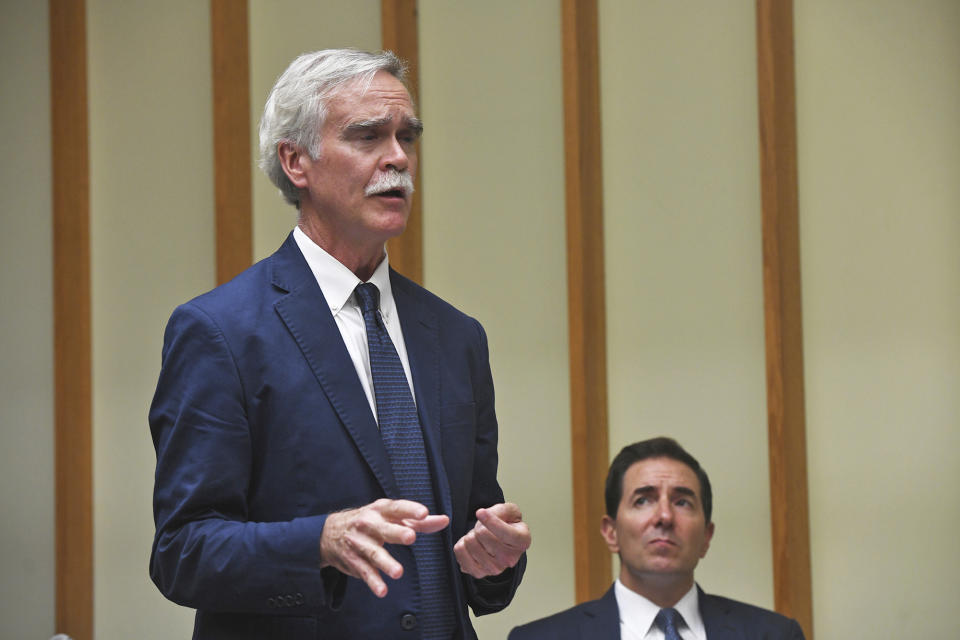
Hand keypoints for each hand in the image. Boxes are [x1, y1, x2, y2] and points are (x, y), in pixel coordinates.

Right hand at [320, 498, 448, 597]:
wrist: (330, 532)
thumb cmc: (370, 522)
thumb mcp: (391, 517)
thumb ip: (419, 521)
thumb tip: (444, 520)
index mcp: (381, 510)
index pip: (397, 508)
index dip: (410, 509)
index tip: (423, 513)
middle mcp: (369, 524)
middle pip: (385, 529)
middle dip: (397, 533)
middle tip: (411, 537)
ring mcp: (360, 542)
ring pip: (374, 553)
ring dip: (386, 563)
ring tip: (398, 572)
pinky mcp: (354, 560)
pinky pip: (365, 572)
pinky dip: (373, 582)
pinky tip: (382, 590)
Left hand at [454, 502, 530, 578]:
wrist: (499, 541)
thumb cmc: (506, 525)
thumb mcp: (509, 511)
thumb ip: (501, 510)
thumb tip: (482, 514)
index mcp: (522, 541)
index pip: (506, 533)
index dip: (491, 522)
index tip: (480, 512)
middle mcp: (510, 559)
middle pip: (483, 534)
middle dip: (480, 525)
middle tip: (485, 528)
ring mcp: (495, 568)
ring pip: (470, 542)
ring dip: (471, 535)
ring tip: (479, 538)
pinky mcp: (479, 573)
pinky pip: (460, 552)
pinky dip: (461, 544)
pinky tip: (470, 545)